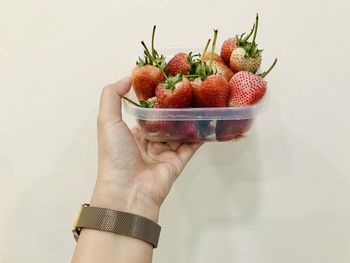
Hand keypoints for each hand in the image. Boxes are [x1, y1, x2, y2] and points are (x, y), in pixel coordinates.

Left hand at [91, 77, 201, 221]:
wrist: (128, 190)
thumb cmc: (115, 153)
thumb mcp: (107, 120)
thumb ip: (112, 96)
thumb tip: (127, 77)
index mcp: (132, 134)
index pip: (146, 113)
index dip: (155, 99)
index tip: (167, 82)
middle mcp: (149, 143)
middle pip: (165, 122)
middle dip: (175, 108)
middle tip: (189, 89)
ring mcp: (165, 153)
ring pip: (180, 133)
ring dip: (189, 119)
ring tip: (202, 100)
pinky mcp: (178, 162)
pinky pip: (191, 146)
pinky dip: (200, 135)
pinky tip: (209, 120)